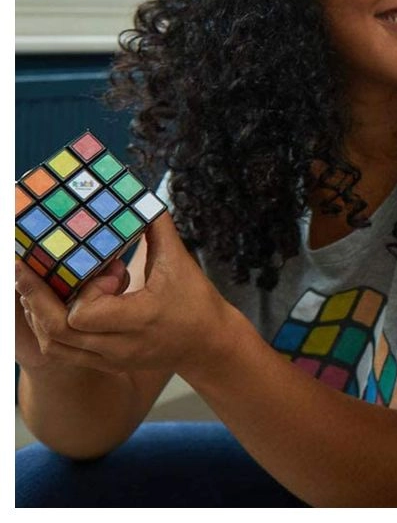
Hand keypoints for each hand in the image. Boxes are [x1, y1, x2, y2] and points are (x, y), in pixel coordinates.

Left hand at [25, 214, 232, 377]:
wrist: (207, 343)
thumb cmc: (197, 302)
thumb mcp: (180, 263)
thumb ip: (158, 230)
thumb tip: (141, 199)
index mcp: (139, 320)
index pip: (84, 314)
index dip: (87, 289)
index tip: (110, 270)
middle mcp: (120, 346)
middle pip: (58, 333)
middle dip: (36, 299)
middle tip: (20, 268)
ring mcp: (110, 359)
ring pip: (55, 347)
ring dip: (39, 316)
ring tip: (30, 286)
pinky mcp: (106, 364)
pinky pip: (64, 353)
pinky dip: (50, 329)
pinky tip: (47, 306)